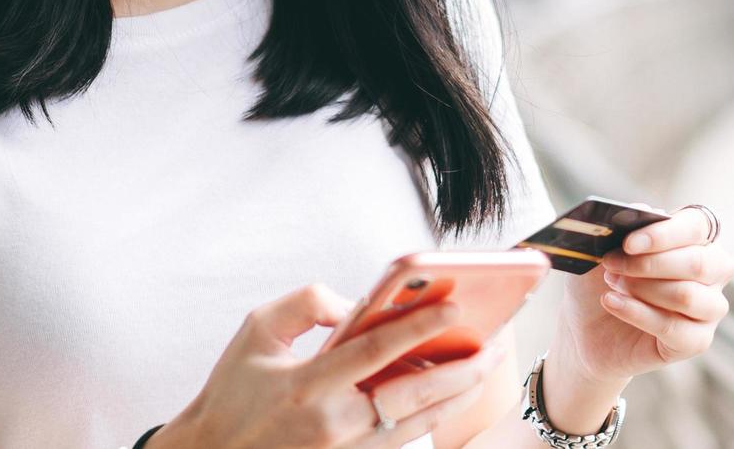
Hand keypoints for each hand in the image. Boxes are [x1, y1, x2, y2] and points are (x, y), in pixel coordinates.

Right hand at [149, 284, 510, 448]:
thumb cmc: (235, 389)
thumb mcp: (258, 331)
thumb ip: (307, 302)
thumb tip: (358, 300)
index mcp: (308, 385)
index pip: (376, 351)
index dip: (419, 326)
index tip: (456, 303)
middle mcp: (334, 422)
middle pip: (415, 392)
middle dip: (463, 366)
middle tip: (498, 340)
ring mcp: (348, 448)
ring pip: (421, 419)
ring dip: (460, 390)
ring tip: (490, 360)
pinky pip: (407, 434)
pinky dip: (436, 409)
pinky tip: (457, 385)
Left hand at [551, 206, 732, 386]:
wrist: (586, 327)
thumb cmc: (602, 281)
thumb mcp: (603, 250)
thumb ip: (625, 228)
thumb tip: (644, 210)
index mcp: (697, 239)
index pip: (698, 226)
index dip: (665, 233)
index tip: (628, 242)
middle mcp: (713, 272)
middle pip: (699, 263)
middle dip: (650, 264)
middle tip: (612, 264)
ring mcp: (709, 308)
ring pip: (687, 296)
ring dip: (643, 289)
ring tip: (612, 285)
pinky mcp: (697, 340)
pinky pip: (674, 328)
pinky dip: (637, 313)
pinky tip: (612, 303)